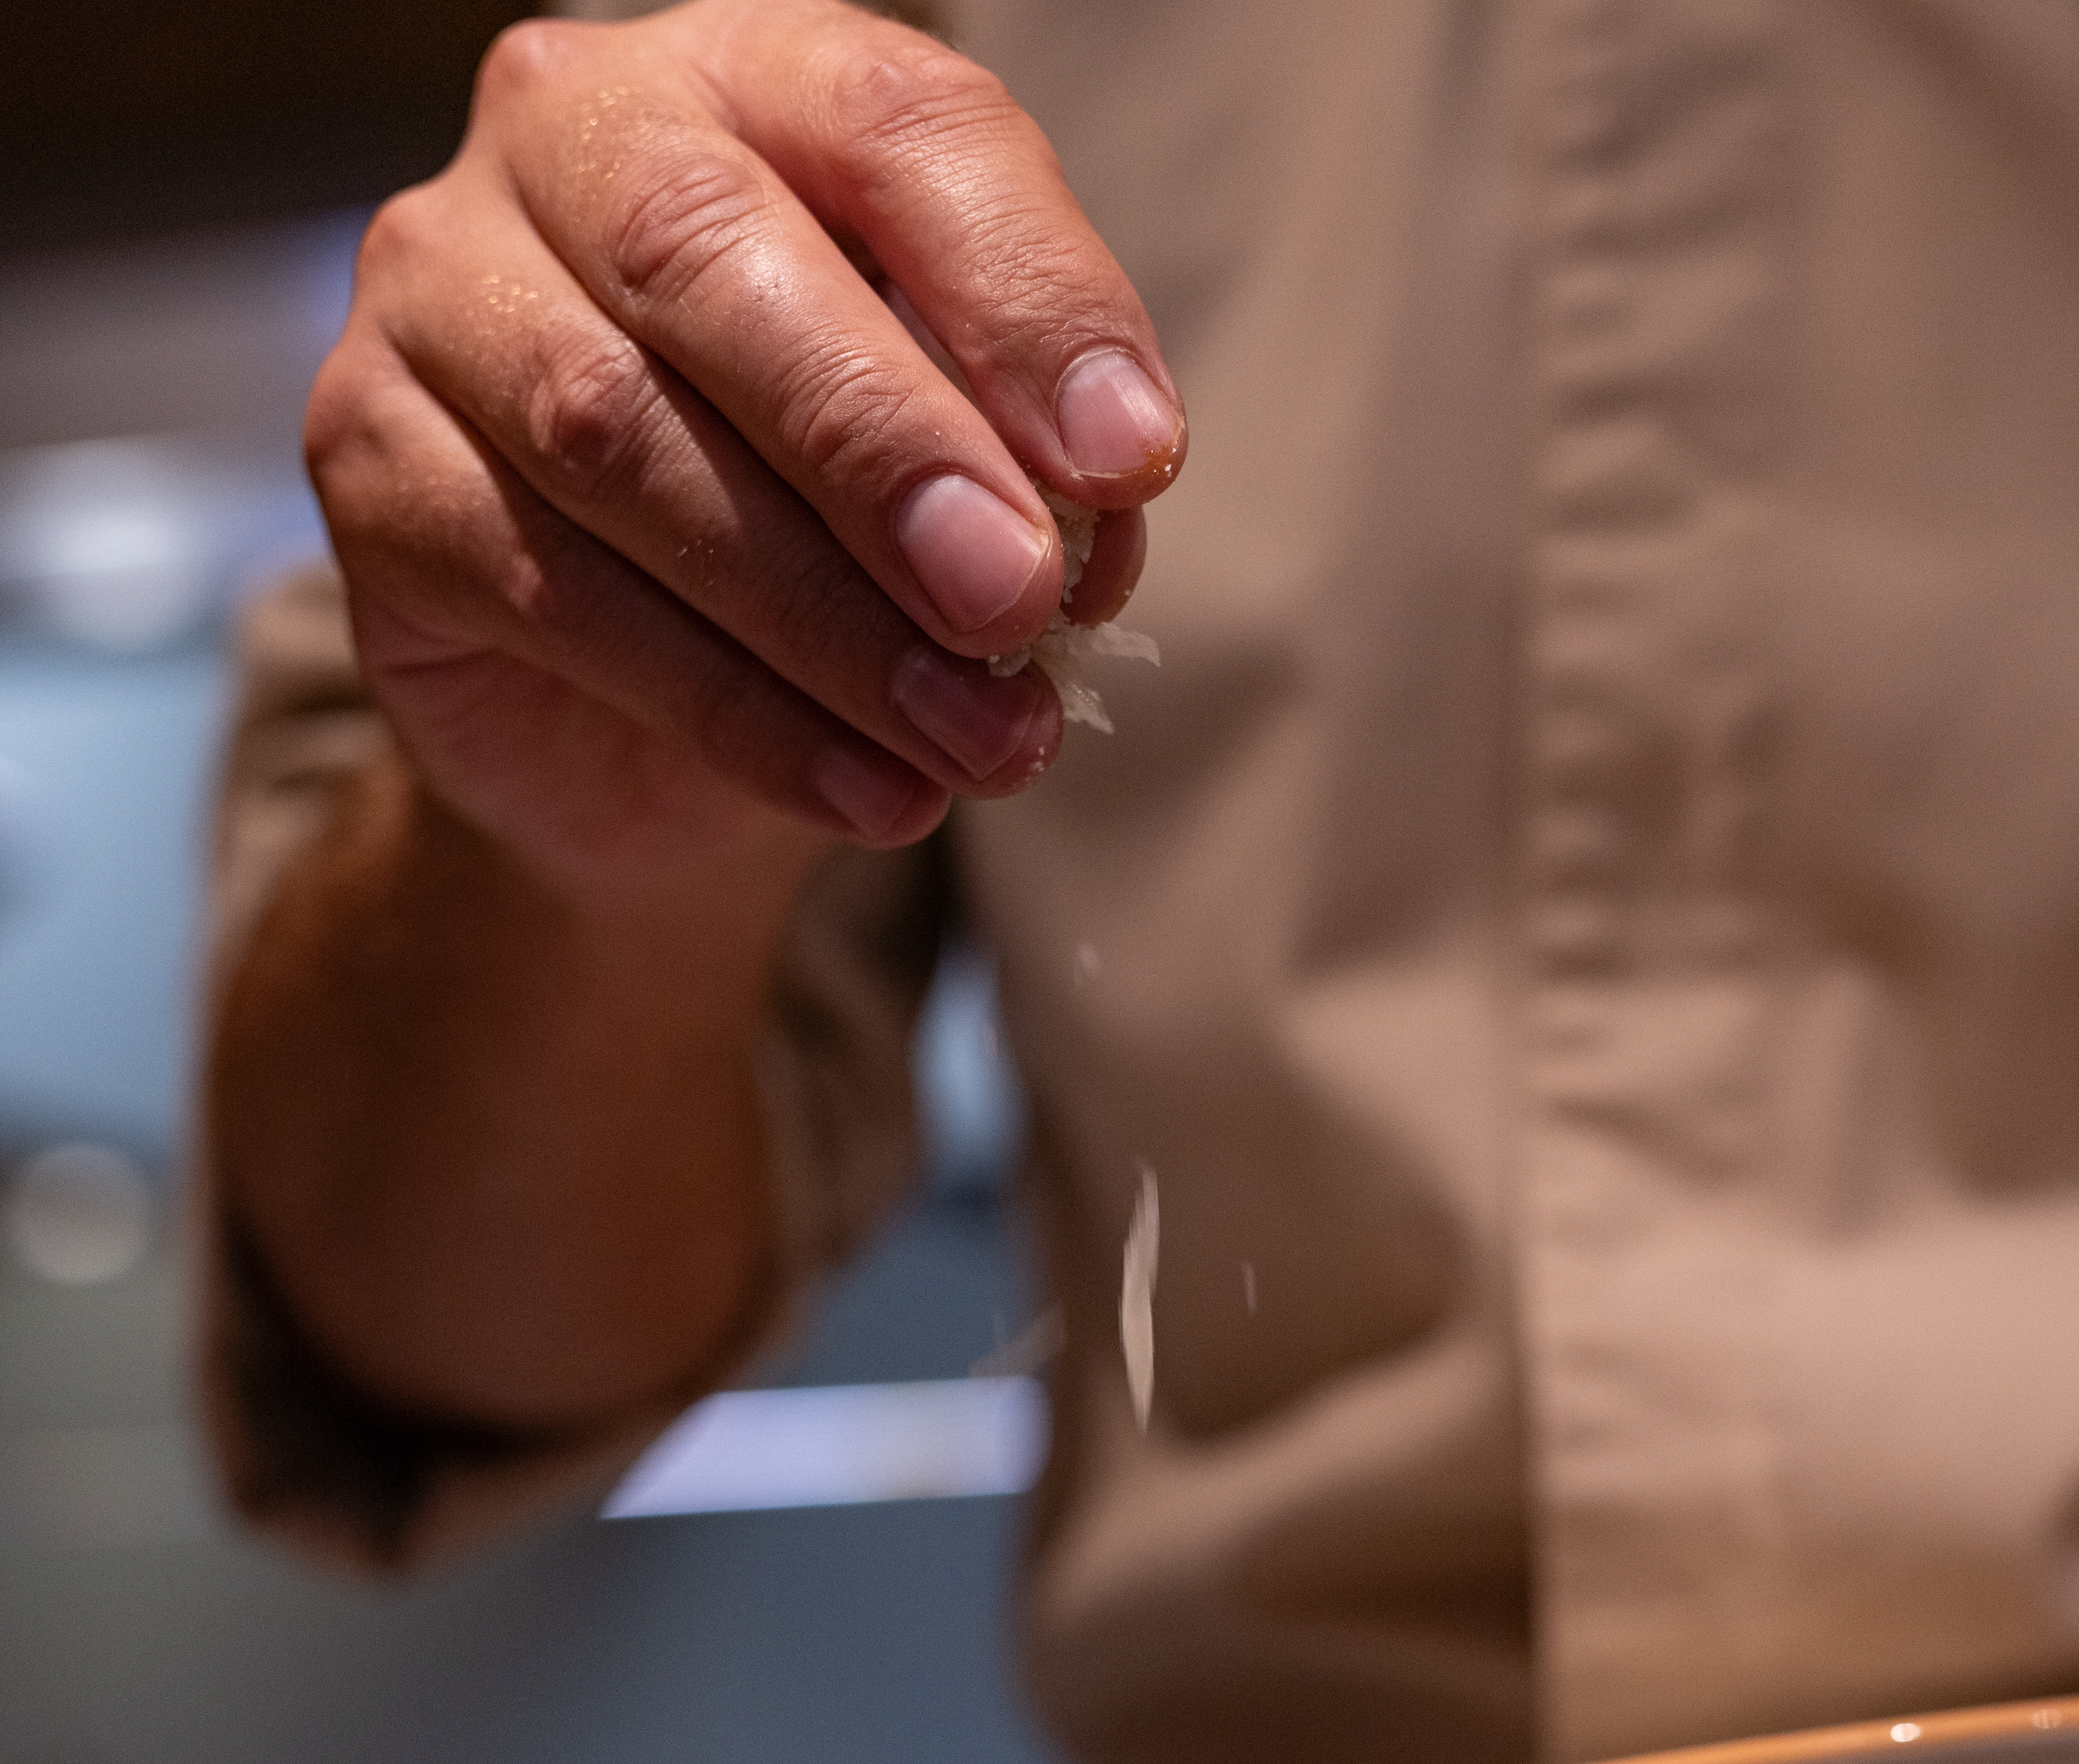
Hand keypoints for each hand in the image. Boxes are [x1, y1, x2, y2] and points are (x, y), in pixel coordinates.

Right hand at [304, 0, 1183, 889]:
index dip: (1024, 294)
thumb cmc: (824, 537)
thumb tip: (1090, 532)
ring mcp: (436, 292)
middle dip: (888, 451)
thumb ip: (1020, 459)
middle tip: (1017, 606)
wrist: (640, 721)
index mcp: (749, 81)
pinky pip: (555, 591)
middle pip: (713, 256)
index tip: (1133, 464)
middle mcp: (563, 134)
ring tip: (979, 743)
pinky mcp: (369, 463)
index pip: (895, 126)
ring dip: (827, 622)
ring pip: (624, 442)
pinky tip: (871, 791)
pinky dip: (737, 712)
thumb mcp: (953, 473)